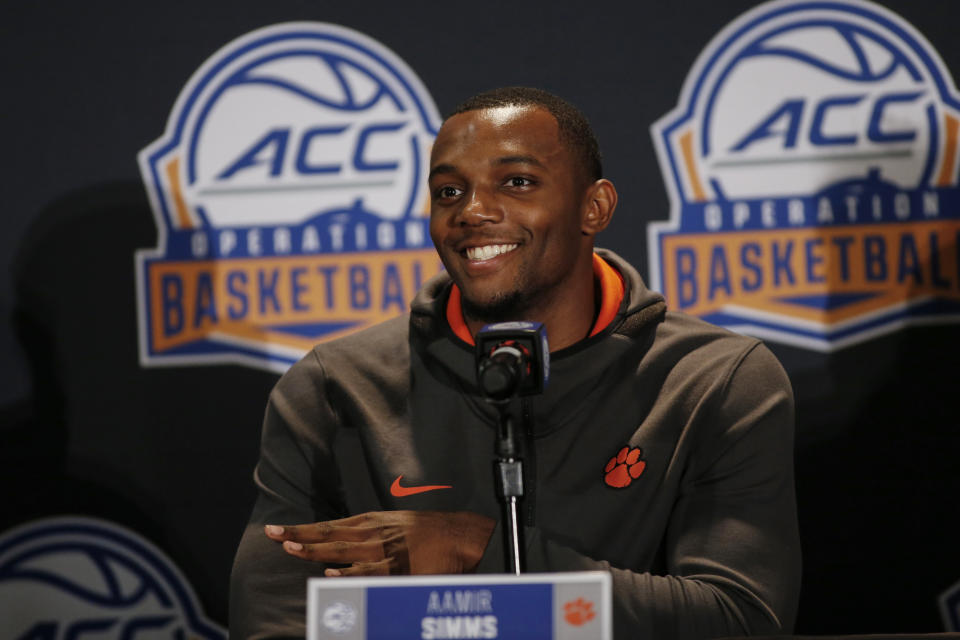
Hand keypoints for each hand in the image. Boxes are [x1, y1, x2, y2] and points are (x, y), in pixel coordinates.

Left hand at [264, 510, 495, 576]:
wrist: (459, 534)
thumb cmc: (427, 532)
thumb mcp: (394, 524)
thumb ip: (369, 533)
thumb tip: (341, 545)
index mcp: (371, 522)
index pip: (328, 526)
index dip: (302, 529)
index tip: (277, 529)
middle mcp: (373, 532)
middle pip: (329, 534)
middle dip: (299, 535)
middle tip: (273, 534)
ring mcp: (384, 549)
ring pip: (343, 550)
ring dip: (315, 550)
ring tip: (291, 549)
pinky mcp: (397, 565)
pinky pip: (369, 570)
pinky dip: (349, 572)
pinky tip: (331, 573)